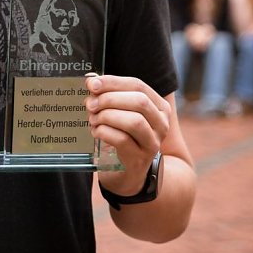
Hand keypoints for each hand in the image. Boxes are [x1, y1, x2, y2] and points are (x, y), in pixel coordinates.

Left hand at [84, 74, 170, 196]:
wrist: (128, 171)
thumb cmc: (123, 133)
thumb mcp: (120, 111)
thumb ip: (108, 94)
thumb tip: (91, 80)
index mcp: (159, 107)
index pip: (137, 85)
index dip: (113, 82)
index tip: (91, 84)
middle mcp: (161, 124)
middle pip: (139, 101)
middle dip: (109, 99)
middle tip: (90, 104)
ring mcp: (153, 143)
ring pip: (134, 121)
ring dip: (107, 116)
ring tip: (93, 119)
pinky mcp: (139, 159)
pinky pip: (122, 140)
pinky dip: (104, 132)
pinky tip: (96, 131)